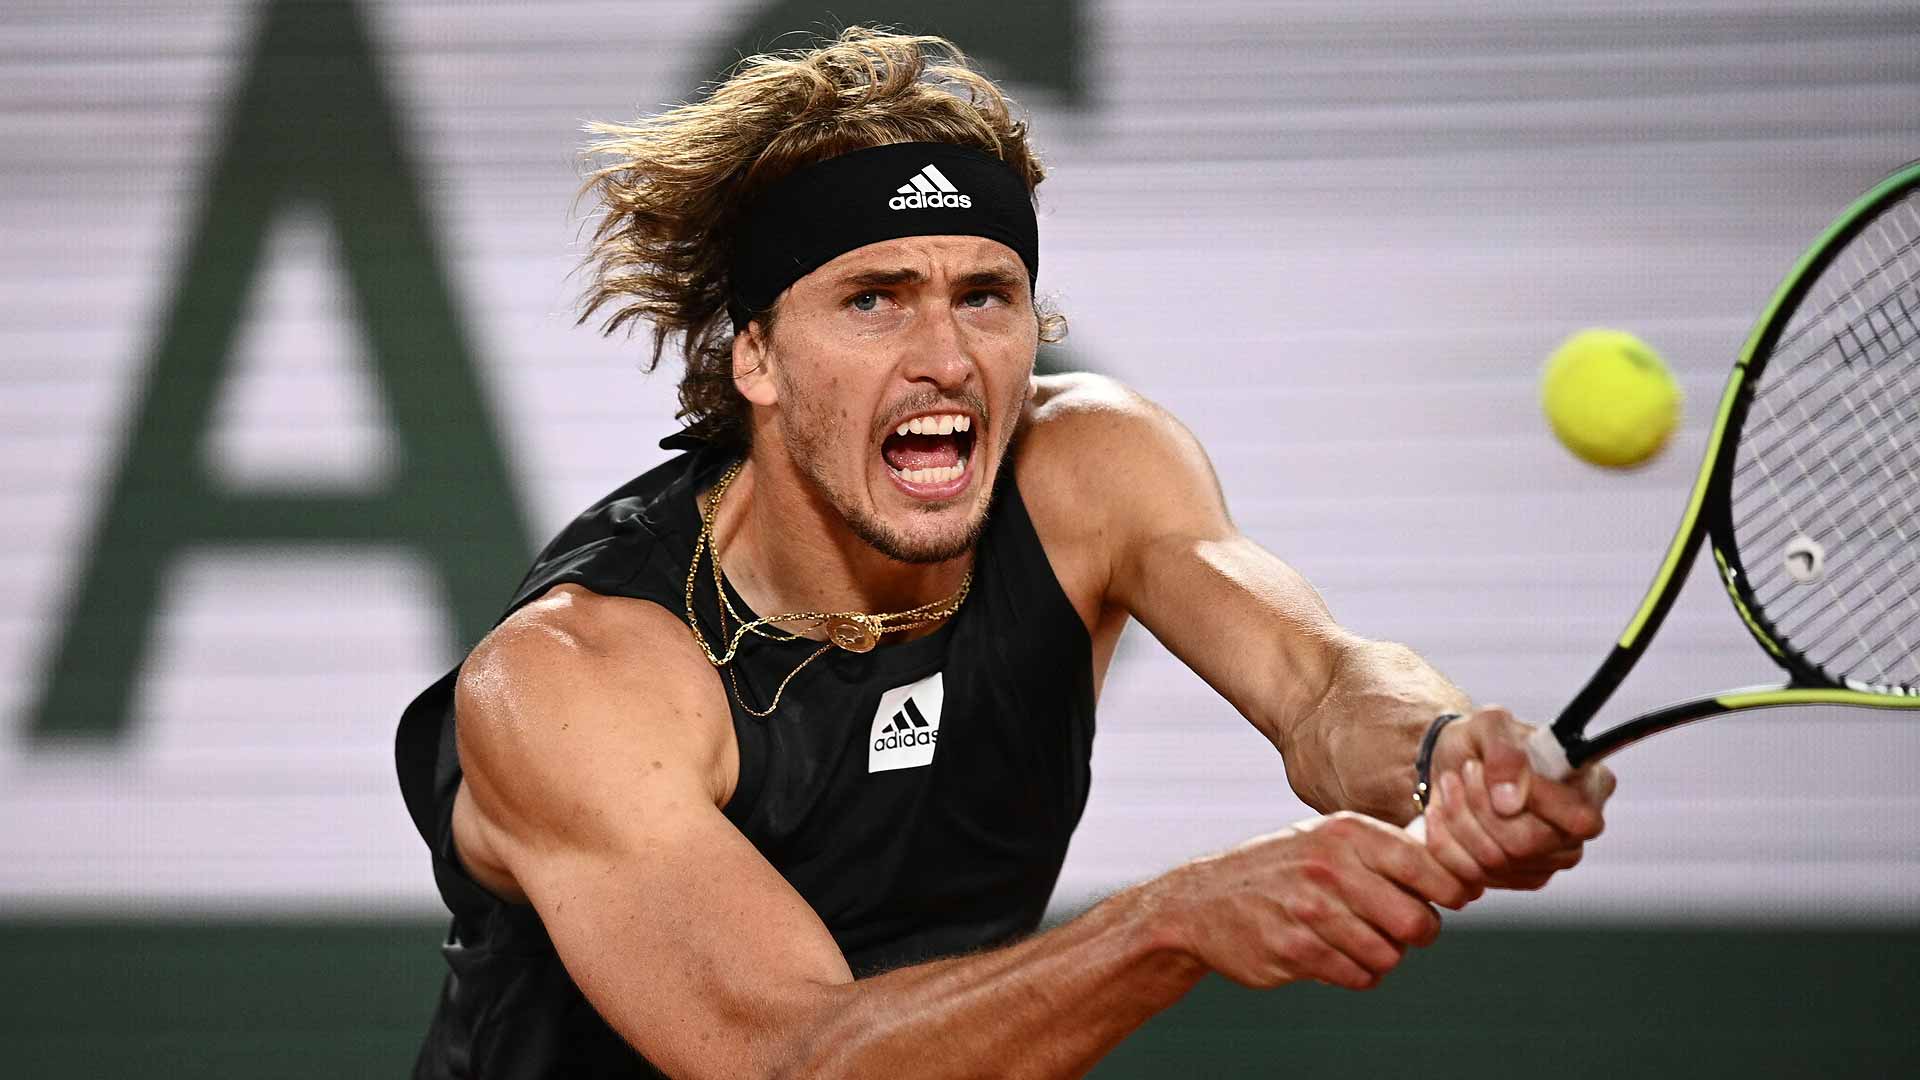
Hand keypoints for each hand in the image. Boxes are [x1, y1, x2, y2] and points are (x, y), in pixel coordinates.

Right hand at [1155, 811, 1480, 990]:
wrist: (1202, 901)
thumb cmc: (1281, 869)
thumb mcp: (1328, 839)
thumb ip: (1387, 851)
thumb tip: (1461, 874)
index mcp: (1346, 832)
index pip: (1429, 866)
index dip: (1453, 890)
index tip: (1453, 899)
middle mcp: (1330, 867)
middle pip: (1418, 922)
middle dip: (1419, 933)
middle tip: (1402, 928)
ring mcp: (1310, 910)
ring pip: (1390, 956)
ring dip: (1384, 956)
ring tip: (1359, 941)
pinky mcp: (1294, 950)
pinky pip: (1359, 977)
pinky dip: (1357, 974)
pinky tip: (1335, 956)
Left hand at [1420, 707, 1615, 890]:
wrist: (1452, 765)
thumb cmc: (1482, 741)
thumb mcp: (1489, 725)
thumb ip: (1505, 752)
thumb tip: (1510, 802)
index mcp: (1591, 787)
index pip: (1577, 818)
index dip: (1531, 800)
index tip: (1482, 768)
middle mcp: (1576, 832)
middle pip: (1526, 844)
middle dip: (1478, 805)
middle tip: (1460, 772)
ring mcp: (1548, 861)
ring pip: (1495, 861)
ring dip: (1457, 819)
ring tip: (1449, 784)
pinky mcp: (1515, 879)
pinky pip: (1472, 876)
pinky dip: (1444, 843)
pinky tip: (1439, 814)